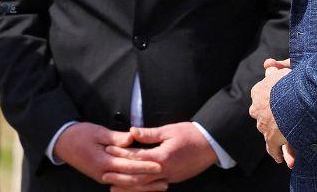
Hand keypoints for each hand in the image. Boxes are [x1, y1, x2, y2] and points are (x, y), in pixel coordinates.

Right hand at [53, 122, 161, 185]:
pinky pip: (121, 183)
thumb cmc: (79, 135)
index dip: (145, 165)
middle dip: (149, 180)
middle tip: (165, 178)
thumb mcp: (97, 132)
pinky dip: (134, 185)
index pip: (129, 165)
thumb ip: (116, 138)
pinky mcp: (103, 176)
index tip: (160, 164)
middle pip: (130, 180)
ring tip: (160, 185)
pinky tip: (145, 184)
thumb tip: (133, 138)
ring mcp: (103, 177)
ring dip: (144, 186)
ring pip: (127, 185)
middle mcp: (104, 173)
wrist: (62, 143)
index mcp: (103, 162)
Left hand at [102, 122, 216, 185]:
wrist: (211, 145)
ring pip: (146, 186)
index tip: (108, 150)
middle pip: (139, 177)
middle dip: (121, 177)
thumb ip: (149, 134)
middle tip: (105, 176)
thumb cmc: (190, 135)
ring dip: (130, 187)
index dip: (121, 154)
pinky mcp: (174, 179)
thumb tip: (131, 132)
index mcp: (163, 157)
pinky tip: (134, 188)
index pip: (137, 157)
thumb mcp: (169, 131)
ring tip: (115, 187)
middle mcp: (165, 171)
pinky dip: (143, 188)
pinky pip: (155, 186)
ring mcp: (170, 177)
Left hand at [249, 62, 293, 167]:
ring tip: (285, 143)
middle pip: (262, 115)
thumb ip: (275, 68)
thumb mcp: (283, 70)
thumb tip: (268, 65)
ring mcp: (263, 124)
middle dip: (270, 118)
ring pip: (268, 131)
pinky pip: (272, 148)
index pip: (260, 97)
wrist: (294, 100)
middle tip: (282, 122)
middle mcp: (256, 108)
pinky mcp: (271, 138)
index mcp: (258, 91)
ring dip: (276, 136)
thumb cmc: (292, 83)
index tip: (277, 104)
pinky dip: (277, 153)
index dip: (270, 101)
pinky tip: (280, 159)